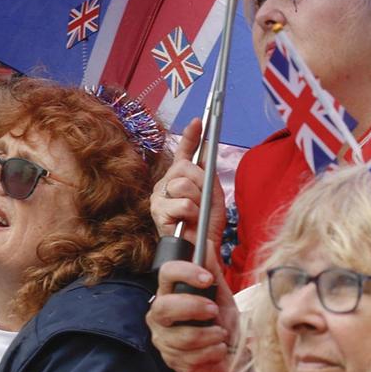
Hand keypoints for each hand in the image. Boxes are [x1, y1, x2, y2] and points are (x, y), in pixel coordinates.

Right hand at [147, 258, 240, 371]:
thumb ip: (212, 270)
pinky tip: (218, 350)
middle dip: (193, 307)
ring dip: (210, 335)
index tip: (206, 279)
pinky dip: (213, 352)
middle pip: (164, 307)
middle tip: (214, 310)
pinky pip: (192, 357)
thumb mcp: (221, 295)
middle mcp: (160, 316)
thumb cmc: (221, 325)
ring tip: (222, 335)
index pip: (165, 273)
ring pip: (182, 337)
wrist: (229, 360)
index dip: (185, 273)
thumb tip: (204, 242)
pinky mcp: (172, 362)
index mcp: (170, 293)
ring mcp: (163, 340)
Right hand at [150, 118, 224, 245]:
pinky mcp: (158, 212)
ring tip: (196, 213)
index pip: (184, 153)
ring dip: (196, 199)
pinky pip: (181, 202)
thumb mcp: (212, 195)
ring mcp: (159, 198)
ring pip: (182, 183)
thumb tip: (205, 151)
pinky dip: (191, 212)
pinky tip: (189, 220)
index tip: (199, 121)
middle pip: (184, 167)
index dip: (191, 137)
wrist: (201, 250)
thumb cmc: (205, 225)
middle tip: (203, 199)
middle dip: (199, 181)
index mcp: (179, 179)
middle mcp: (166, 185)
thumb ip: (207, 174)